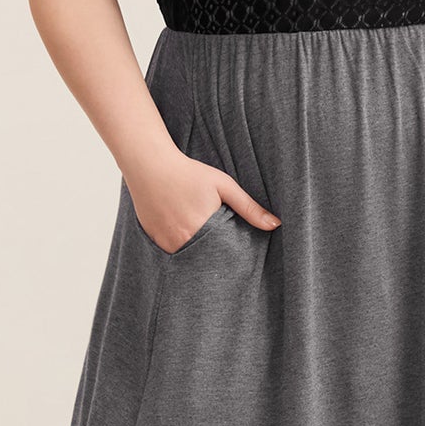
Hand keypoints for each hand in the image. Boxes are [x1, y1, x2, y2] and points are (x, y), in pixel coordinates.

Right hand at [128, 154, 280, 254]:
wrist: (149, 165)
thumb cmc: (189, 173)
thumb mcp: (224, 186)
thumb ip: (249, 207)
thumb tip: (275, 225)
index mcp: (203, 230)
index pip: (225, 257)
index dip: (232, 259)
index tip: (239, 260)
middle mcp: (183, 241)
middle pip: (207, 260)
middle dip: (216, 259)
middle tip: (223, 257)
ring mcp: (166, 243)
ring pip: (189, 259)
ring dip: (198, 256)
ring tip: (204, 243)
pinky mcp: (154, 242)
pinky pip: (173, 254)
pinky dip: (181, 250)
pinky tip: (185, 237)